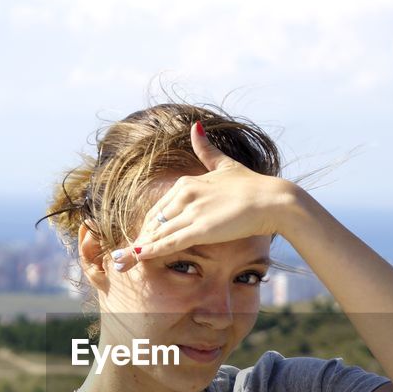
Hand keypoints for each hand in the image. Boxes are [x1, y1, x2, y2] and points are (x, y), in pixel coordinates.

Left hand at [123, 121, 295, 262]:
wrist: (273, 199)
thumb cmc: (253, 185)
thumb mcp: (225, 164)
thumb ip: (206, 150)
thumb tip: (195, 127)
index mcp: (187, 183)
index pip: (159, 210)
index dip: (148, 228)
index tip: (138, 242)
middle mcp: (184, 195)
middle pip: (153, 223)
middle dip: (136, 242)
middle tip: (119, 258)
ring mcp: (191, 211)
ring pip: (156, 234)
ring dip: (136, 251)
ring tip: (120, 265)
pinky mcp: (200, 228)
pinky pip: (169, 242)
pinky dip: (151, 251)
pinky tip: (137, 258)